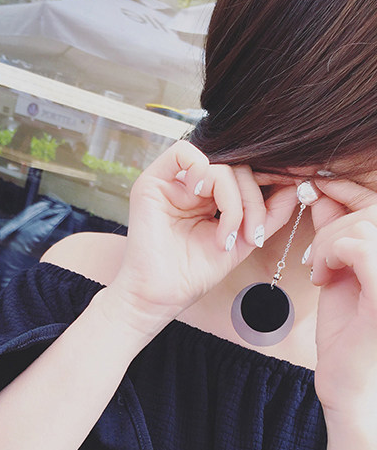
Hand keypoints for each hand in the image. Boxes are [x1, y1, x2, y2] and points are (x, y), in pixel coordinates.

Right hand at [108, 140, 297, 330]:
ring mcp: (172, 183)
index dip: (269, 183)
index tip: (289, 200)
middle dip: (253, 201)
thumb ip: (268, 213)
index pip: (246, 175)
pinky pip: (182, 153)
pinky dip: (202, 172)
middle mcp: (190, 187)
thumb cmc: (193, 274)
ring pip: (220, 166)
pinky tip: (199, 200)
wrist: (160, 297)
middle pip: (237, 169)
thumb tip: (297, 185)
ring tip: (226, 237)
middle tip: (252, 236)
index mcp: (209, 198)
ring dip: (234, 202)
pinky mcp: (152, 182)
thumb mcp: (243, 240)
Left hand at [307, 179, 376, 421]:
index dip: (350, 190)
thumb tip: (323, 196)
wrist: (352, 389)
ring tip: (319, 270)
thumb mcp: (342, 275)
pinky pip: (361, 246)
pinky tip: (323, 276)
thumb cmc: (349, 336)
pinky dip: (333, 253)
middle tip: (315, 256)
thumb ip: (338, 236)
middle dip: (336, 224)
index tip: (315, 189)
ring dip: (331, 242)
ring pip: (366, 226)